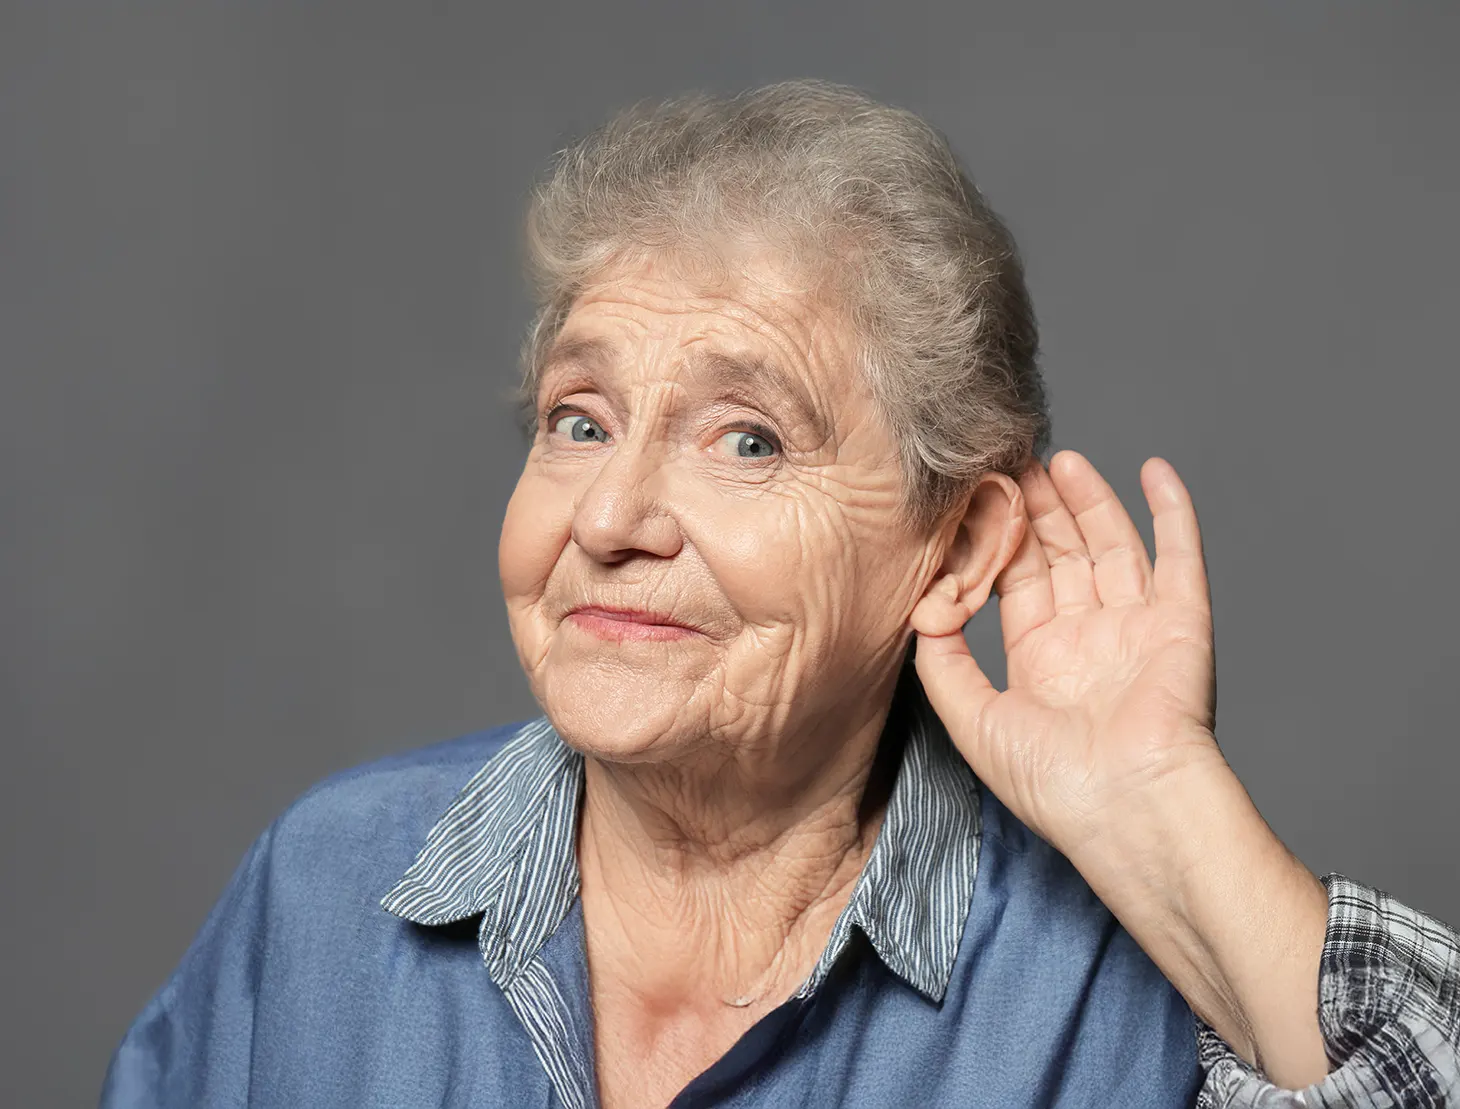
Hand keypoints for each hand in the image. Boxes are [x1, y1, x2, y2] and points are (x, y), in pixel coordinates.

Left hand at [912, 449, 1329, 1086]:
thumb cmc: (1054, 784)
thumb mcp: (973, 720)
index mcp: (1042, 660)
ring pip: (1111, 545)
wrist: (1129, 809)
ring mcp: (1138, 626)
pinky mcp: (1182, 621)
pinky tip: (1152, 471)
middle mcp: (1089, 638)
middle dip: (1039, 508)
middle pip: (1061, 554)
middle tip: (1014, 458)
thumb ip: (943, 663)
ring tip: (1061, 458)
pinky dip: (1171, 511)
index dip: (998, 539)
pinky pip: (1179, 554)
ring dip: (1089, 501)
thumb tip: (923, 608)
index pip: (1017, 581)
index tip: (978, 496)